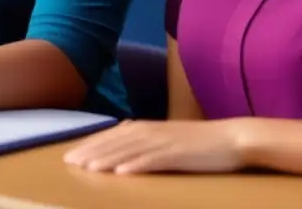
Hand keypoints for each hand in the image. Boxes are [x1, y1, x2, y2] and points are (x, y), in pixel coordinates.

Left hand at [63, 119, 248, 174]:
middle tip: (68, 163)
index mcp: (146, 128)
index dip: (89, 145)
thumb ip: (145, 140)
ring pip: (129, 151)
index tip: (69, 155)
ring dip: (107, 160)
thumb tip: (123, 147)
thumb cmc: (199, 142)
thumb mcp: (167, 138)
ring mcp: (164, 142)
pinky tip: (122, 174)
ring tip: (88, 169)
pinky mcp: (178, 154)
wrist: (233, 138)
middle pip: (114, 143)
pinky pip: (154, 161)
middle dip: (90, 152)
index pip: (110, 137)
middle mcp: (150, 132)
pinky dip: (137, 166)